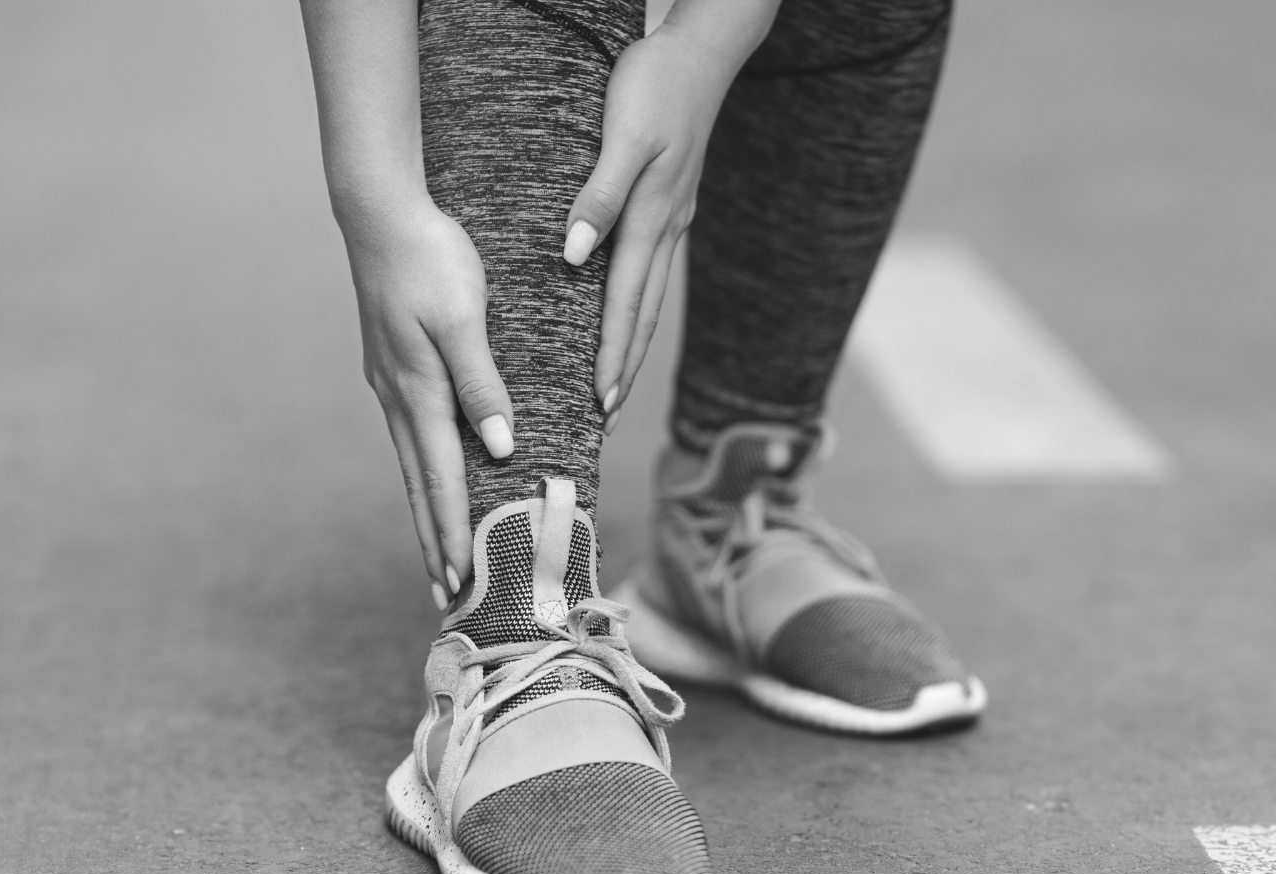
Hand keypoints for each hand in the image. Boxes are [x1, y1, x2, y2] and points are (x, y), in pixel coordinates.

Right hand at [345, 197, 514, 604]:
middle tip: (445, 593)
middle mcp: (399, 397)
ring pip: (413, 464)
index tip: (461, 579)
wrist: (381, 212)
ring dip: (428, 512)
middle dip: (435, 540)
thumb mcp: (462, 318)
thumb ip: (480, 383)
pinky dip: (424, 472)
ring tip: (439, 554)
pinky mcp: (393, 368)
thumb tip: (499, 446)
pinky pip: (412, 435)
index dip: (454, 531)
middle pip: (421, 485)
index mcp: (419, 392)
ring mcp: (391, 384)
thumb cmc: (428, 258)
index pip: (442, 478)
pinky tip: (431, 480)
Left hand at [564, 6, 773, 429]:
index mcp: (652, 220)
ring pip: (649, 300)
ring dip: (633, 347)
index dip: (612, 356)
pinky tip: (623, 318)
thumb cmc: (656, 86)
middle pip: (643, 318)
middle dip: (623, 371)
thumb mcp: (623, 136)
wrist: (701, 52)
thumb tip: (574, 256)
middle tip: (603, 419)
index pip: (626, 305)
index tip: (597, 402)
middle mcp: (666, 230)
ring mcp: (672, 220)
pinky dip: (635, 309)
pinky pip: (649, 273)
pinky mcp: (670, 206)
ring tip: (613, 387)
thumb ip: (599, 195)